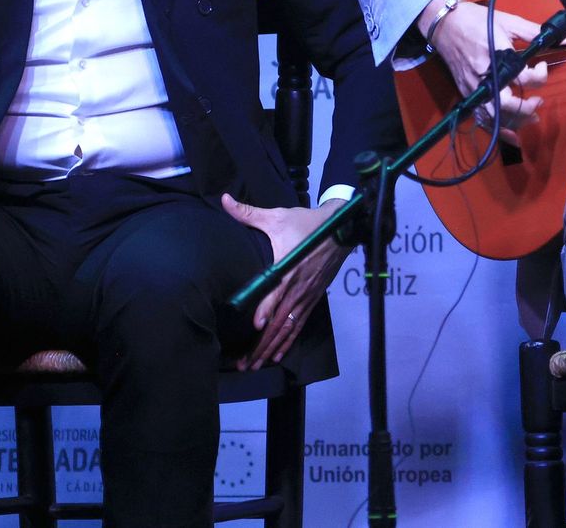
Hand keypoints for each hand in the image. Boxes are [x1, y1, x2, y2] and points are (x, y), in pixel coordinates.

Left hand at [222, 194, 348, 369]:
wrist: (341, 228)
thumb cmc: (307, 224)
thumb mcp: (277, 217)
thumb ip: (248, 213)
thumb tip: (225, 200)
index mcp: (288, 268)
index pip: (276, 292)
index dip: (267, 309)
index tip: (256, 325)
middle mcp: (298, 288)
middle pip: (279, 321)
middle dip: (262, 344)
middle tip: (245, 363)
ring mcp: (307, 296)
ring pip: (288, 328)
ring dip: (272, 348)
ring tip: (256, 365)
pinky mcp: (313, 299)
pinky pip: (299, 325)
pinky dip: (289, 341)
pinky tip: (278, 354)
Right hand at [417, 0, 545, 141]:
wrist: (446, 24)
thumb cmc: (479, 21)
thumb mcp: (509, 22)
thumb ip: (536, 33)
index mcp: (498, 57)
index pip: (525, 77)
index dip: (540, 75)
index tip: (542, 65)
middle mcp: (485, 77)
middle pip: (508, 105)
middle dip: (528, 107)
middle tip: (539, 101)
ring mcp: (474, 88)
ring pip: (496, 116)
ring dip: (516, 121)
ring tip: (531, 117)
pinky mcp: (467, 94)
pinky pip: (482, 118)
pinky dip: (497, 130)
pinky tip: (512, 137)